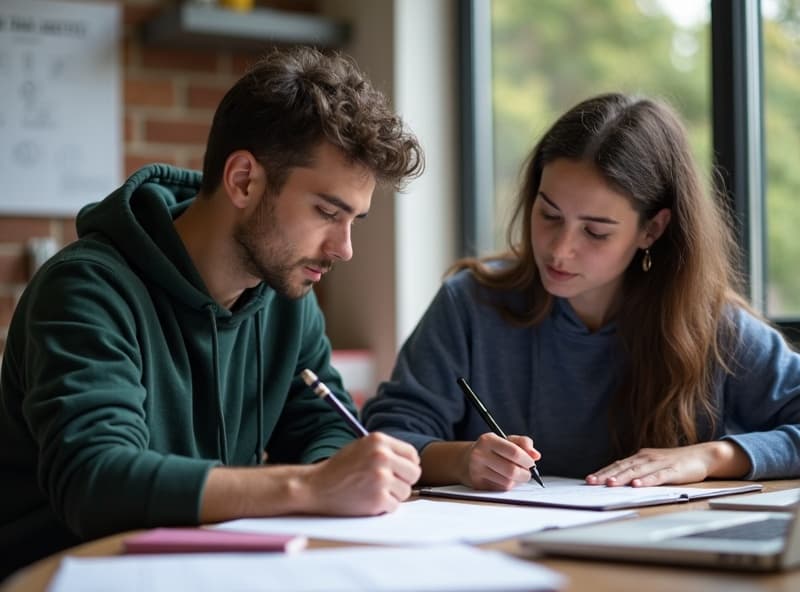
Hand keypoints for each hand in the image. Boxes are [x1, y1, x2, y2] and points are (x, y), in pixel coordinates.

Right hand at [302, 432, 420, 514]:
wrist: (315, 487)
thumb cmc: (339, 469)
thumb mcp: (361, 448)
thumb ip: (385, 451)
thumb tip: (413, 462)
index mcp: (378, 440)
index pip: (412, 454)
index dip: (407, 466)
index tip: (399, 473)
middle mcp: (382, 456)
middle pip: (414, 473)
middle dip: (403, 481)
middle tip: (387, 485)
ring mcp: (380, 478)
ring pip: (405, 492)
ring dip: (392, 496)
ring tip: (372, 492)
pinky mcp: (378, 498)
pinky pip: (394, 506)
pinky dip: (383, 508)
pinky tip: (367, 501)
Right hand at [461, 433, 540, 490]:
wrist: (466, 460)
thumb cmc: (491, 449)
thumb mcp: (505, 440)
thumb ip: (523, 443)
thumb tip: (536, 455)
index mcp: (487, 440)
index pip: (514, 452)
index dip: (527, 460)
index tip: (531, 463)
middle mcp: (479, 455)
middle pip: (512, 471)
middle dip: (525, 474)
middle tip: (527, 472)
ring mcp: (476, 471)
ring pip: (507, 483)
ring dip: (517, 481)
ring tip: (515, 475)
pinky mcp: (477, 485)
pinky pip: (501, 489)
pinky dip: (508, 486)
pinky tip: (505, 479)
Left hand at [585, 441, 750, 486]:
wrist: (702, 455)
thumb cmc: (675, 463)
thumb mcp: (653, 465)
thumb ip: (639, 471)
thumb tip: (619, 480)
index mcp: (640, 457)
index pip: (617, 464)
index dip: (603, 472)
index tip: (589, 479)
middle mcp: (647, 458)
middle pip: (623, 467)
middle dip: (606, 475)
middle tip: (591, 482)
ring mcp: (660, 463)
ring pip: (637, 471)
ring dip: (622, 478)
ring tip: (609, 484)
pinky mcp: (673, 470)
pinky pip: (658, 476)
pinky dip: (646, 481)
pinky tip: (637, 485)